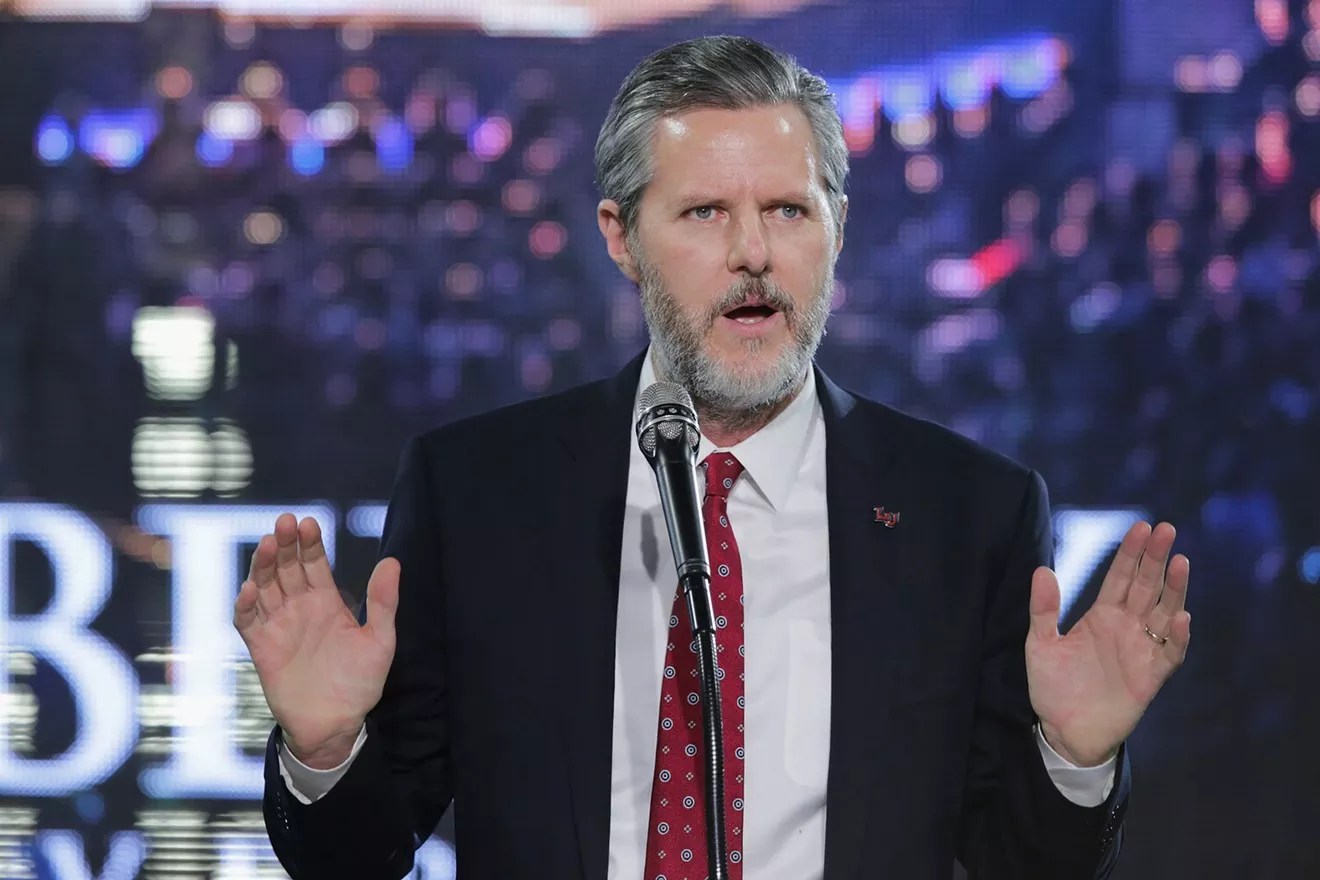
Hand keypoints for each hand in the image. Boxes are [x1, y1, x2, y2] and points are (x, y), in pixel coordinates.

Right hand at [233, 513, 399, 768]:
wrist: (336, 724)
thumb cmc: (360, 683)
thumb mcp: (380, 640)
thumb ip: (384, 602)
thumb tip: (393, 561)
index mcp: (327, 601)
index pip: (315, 564)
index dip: (310, 543)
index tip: (308, 522)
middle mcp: (300, 608)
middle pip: (287, 568)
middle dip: (286, 544)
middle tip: (284, 522)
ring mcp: (279, 625)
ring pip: (264, 587)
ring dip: (263, 565)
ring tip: (268, 545)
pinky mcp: (261, 647)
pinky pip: (248, 621)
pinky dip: (245, 604)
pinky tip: (249, 589)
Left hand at [1026, 521, 1190, 766]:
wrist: (1064, 731)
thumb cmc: (1053, 687)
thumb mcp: (1039, 645)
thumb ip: (1043, 609)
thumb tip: (1042, 570)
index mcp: (1101, 616)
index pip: (1120, 577)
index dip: (1131, 552)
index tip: (1141, 526)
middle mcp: (1126, 627)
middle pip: (1146, 586)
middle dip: (1156, 558)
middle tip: (1166, 529)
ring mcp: (1141, 650)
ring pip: (1165, 613)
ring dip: (1174, 589)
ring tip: (1179, 562)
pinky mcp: (1151, 677)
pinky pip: (1170, 654)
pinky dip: (1178, 637)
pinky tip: (1181, 618)